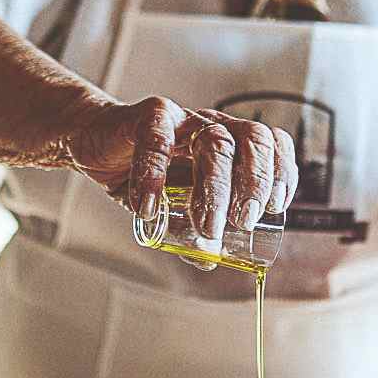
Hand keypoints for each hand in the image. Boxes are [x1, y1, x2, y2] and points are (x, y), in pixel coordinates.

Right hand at [63, 97, 297, 248]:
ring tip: (207, 224)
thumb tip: (211, 260)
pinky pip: (156, 143)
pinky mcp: (148, 118)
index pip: (271, 144)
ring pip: (215, 142)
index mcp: (230, 142)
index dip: (281, 172)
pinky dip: (155, 179)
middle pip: (252, 140)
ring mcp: (183, 119)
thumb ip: (191, 230)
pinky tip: (151, 209)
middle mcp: (213, 125)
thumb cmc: (142, 169)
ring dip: (216, 187)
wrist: (96, 141)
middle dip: (256, 182)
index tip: (274, 206)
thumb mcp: (173, 205)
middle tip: (244, 221)